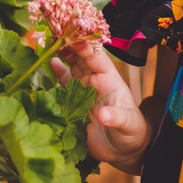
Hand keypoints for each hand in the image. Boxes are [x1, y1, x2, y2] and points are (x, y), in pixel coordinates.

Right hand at [51, 42, 150, 171]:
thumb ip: (116, 118)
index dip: (85, 47)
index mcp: (110, 81)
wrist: (123, 151)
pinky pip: (65, 84)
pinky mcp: (74, 104)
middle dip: (70, 44)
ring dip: (63, 54)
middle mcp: (96, 82)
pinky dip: (58, 72)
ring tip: (51, 41)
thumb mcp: (128, 125)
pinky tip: (50, 61)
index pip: (97, 58)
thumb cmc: (132, 133)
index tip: (72, 37)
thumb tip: (102, 116)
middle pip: (81, 58)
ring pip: (72, 67)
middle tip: (56, 31)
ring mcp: (84, 92)